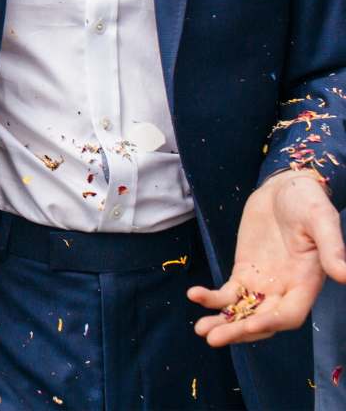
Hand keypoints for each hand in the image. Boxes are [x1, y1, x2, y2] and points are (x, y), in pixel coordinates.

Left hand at [188, 170, 345, 345]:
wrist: (286, 187)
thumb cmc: (308, 201)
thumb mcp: (321, 220)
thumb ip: (331, 248)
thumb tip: (345, 275)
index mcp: (306, 283)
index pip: (289, 314)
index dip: (271, 322)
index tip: (250, 325)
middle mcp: (285, 290)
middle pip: (262, 320)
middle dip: (238, 330)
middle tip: (213, 338)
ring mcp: (264, 282)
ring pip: (243, 311)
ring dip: (222, 322)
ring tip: (201, 330)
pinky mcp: (245, 271)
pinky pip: (229, 292)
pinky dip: (213, 298)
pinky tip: (194, 295)